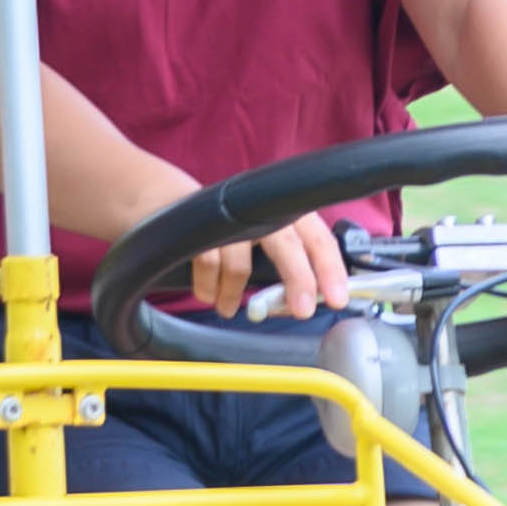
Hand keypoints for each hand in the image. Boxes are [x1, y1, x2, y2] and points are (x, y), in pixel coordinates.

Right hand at [192, 213, 354, 320]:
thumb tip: (300, 304)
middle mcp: (261, 209)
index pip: (317, 238)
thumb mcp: (261, 237)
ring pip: (242, 264)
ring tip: (227, 305)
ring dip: (233, 294)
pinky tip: (209, 294)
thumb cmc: (224, 224)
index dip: (331, 268)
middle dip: (299, 280)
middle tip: (303, 310)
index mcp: (284, 212)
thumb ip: (282, 266)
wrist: (169, 194)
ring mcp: (229, 215)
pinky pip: (209, 265)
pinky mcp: (198, 222)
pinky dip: (209, 288)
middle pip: (288, 245)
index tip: (338, 297)